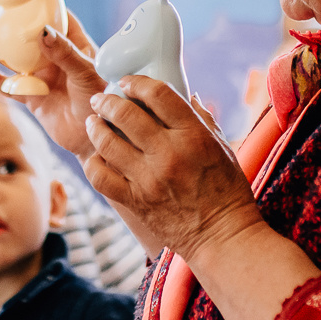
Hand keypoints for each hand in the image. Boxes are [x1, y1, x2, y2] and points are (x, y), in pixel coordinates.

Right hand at [0, 15, 106, 159]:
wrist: (96, 139)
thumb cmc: (101, 102)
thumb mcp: (86, 73)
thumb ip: (65, 54)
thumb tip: (43, 31)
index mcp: (77, 48)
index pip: (62, 21)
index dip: (48, 7)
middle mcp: (59, 61)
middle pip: (33, 40)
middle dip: (16, 30)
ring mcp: (45, 79)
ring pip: (18, 62)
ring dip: (2, 54)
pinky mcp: (35, 99)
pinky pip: (12, 87)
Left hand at [83, 75, 261, 259]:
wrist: (222, 237)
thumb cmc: (228, 191)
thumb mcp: (223, 148)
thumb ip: (202, 119)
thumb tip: (187, 94)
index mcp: (193, 136)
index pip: (158, 94)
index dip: (137, 82)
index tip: (127, 82)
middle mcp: (169, 154)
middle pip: (125, 113)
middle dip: (107, 100)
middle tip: (101, 99)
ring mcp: (149, 179)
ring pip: (107, 142)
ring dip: (95, 127)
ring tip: (93, 122)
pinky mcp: (136, 201)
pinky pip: (101, 177)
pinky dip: (93, 163)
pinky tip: (96, 156)